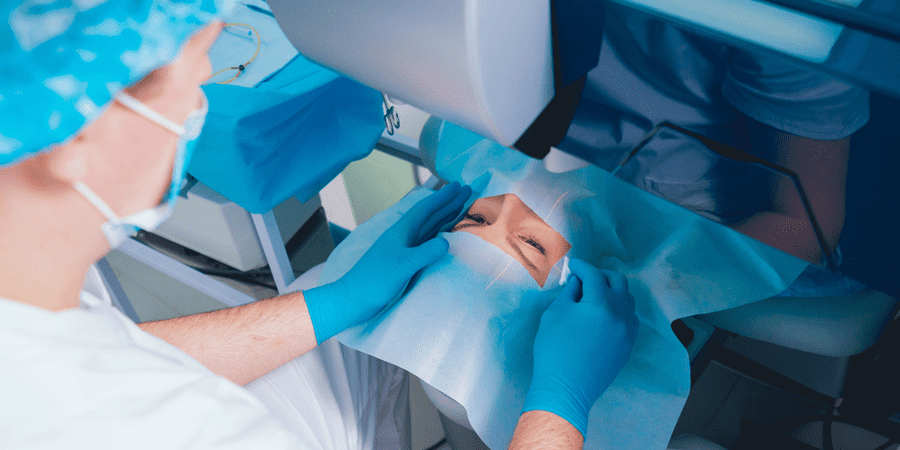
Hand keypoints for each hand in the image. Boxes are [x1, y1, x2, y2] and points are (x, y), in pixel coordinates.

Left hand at [305, 182, 470, 342]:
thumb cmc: (374, 279)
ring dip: (445, 217)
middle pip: (429, 216)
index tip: (458, 186)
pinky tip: (446, 236)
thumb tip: (446, 242)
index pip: (425, 210)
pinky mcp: (405, 261)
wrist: (354, 298)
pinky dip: (439, 236)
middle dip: (448, 203)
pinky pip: (427, 243)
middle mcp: (404, 237)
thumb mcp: (402, 265)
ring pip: (429, 228)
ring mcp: (404, 248)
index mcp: (402, 232)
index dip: (442, 198)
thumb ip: (424, 253)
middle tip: (466, 192)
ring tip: (460, 208)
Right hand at [523, 259, 637, 436]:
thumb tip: (577, 280)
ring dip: (613, 290)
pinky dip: (620, 309)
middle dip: (600, 275)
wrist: (566, 388)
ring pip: (627, 299)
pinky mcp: (628, 345)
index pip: (593, 274)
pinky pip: (631, 318)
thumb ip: (569, 292)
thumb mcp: (555, 315)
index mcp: (600, 304)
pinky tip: (606, 314)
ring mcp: (628, 330)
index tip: (572, 266)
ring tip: (595, 294)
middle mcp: (620, 314)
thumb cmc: (554, 350)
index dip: (581, 267)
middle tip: (584, 278)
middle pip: (617, 281)